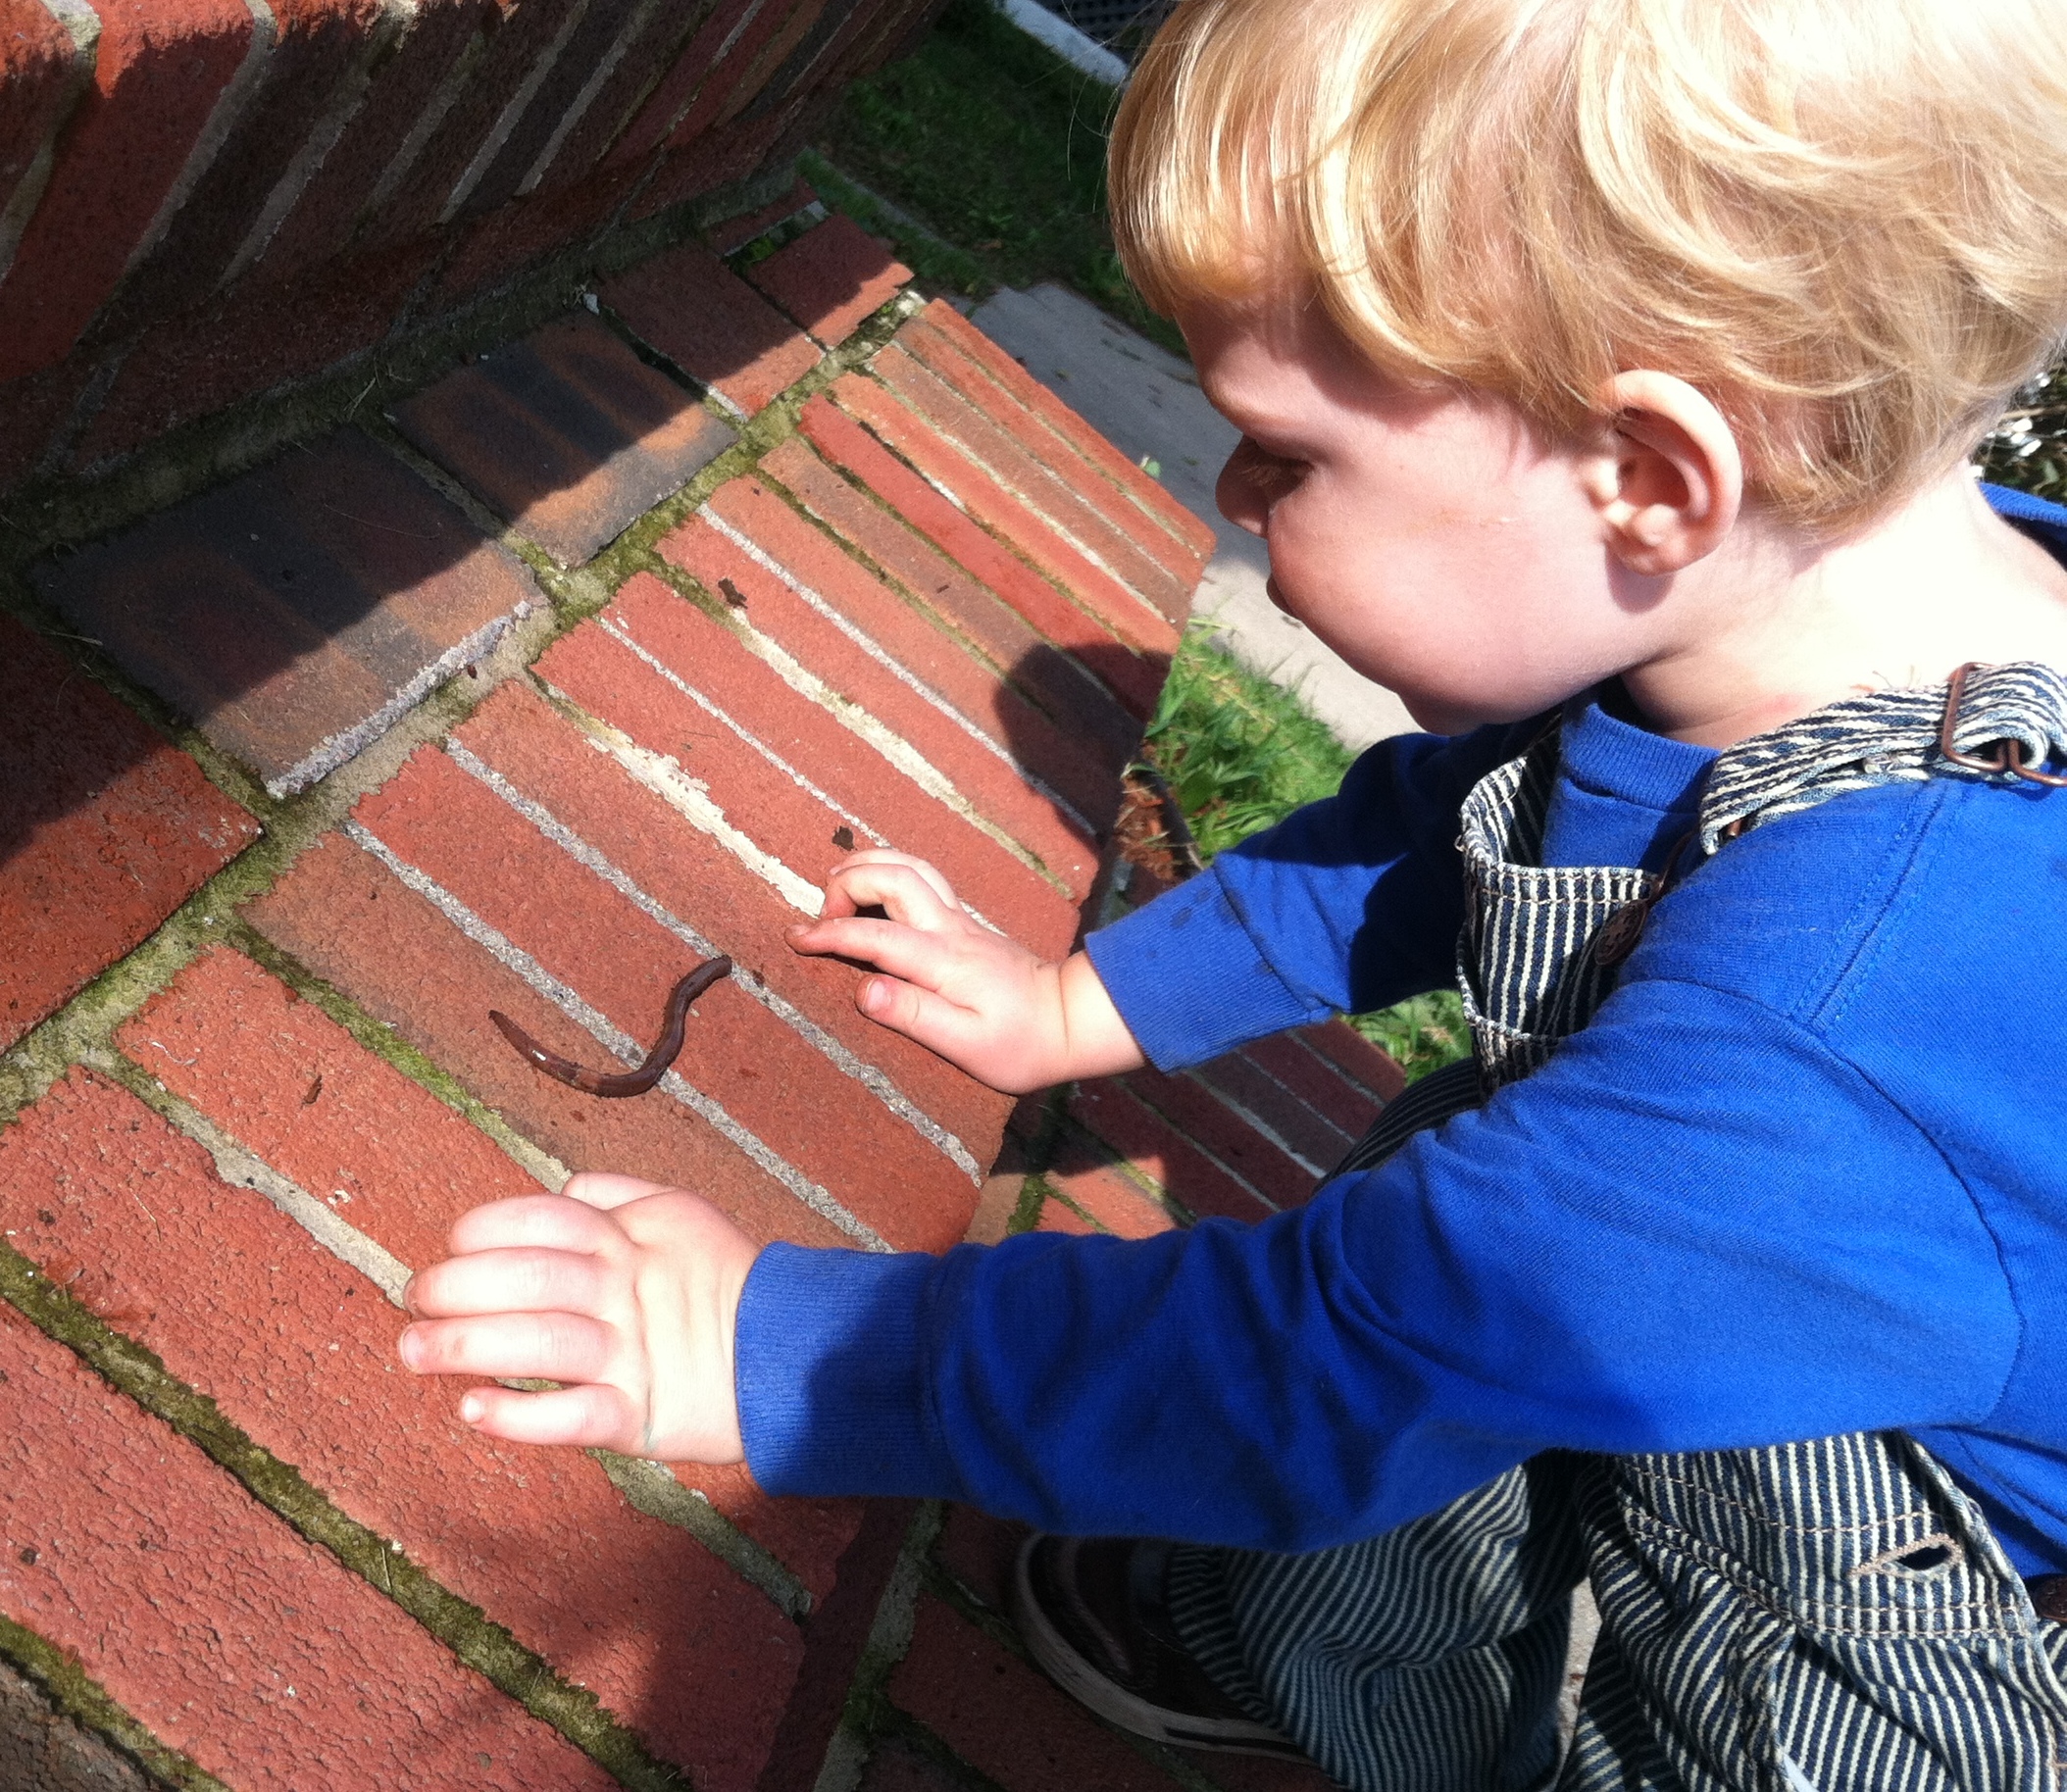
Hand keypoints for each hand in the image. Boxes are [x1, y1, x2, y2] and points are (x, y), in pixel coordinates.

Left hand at [397, 1173, 755, 1461]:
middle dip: (457, 1286)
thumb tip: (564, 1185)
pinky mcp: (641, 1416)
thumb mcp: (683, 1213)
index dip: (486, 1227)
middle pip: (529, 1278)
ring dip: (466, 1347)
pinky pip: (572, 1417)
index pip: (543, 1218)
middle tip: (416, 1300)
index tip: (453, 1245)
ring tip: (414, 1353)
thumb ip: (619, 1195)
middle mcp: (626, 1291)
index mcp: (631, 1239)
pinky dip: (518, 1415)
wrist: (793, 1350)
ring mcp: (633, 1355)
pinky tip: (473, 1409)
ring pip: (540, 1345)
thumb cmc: (726, 1280)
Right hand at [785, 850, 1142, 1092]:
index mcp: (945, 962)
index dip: (829, 935)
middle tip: (821, 916)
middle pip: (895, 876)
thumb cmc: (1020, 1044)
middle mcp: (950, 930)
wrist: (1071, 1022)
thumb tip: (863, 992)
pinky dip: (890, 872)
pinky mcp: (966, 924)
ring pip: (911, 867)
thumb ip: (915, 1016)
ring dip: (870, 866)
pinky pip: (923, 879)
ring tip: (837, 888)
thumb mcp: (967, 1046)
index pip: (874, 936)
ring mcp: (960, 922)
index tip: (795, 939)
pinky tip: (875, 891)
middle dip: (847, 882)